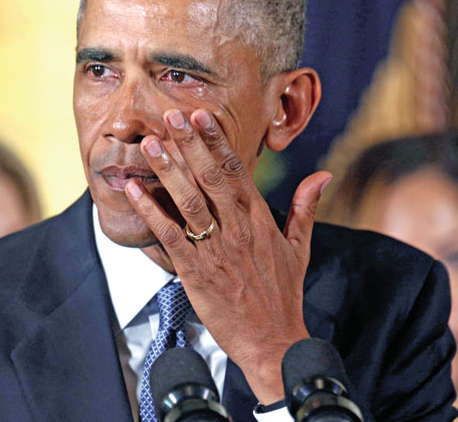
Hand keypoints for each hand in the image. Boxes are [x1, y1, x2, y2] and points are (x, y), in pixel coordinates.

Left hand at [124, 107, 330, 403]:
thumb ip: (307, 206)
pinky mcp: (195, 272)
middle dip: (190, 144)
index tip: (202, 115)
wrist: (272, 341)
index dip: (217, 141)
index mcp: (260, 219)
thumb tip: (323, 174)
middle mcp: (237, 229)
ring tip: (151, 143)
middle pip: (210, 177)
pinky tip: (134, 190)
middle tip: (171, 115)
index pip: (237, 171)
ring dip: (167, 170)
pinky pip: (169, 235)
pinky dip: (150, 211)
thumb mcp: (299, 247)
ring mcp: (215, 249)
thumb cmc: (283, 295)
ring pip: (188, 201)